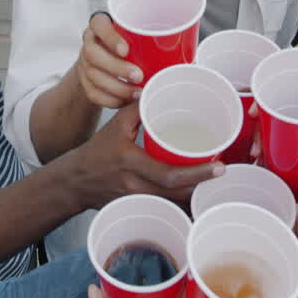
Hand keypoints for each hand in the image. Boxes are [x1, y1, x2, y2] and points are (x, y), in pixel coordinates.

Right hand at [62, 103, 222, 211]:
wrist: (75, 182)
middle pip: (176, 193)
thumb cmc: (97, 151)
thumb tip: (156, 88)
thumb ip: (137, 107)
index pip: (169, 175)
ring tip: (213, 186)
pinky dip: (181, 205)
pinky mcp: (137, 208)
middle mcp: (134, 185)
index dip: (196, 174)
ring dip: (194, 198)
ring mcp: (136, 201)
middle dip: (202, 186)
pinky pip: (165, 209)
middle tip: (222, 174)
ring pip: (172, 204)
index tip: (218, 167)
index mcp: (130, 162)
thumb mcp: (115, 125)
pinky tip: (194, 199)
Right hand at [74, 12, 143, 108]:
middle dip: (116, 67)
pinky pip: (92, 93)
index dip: (110, 37)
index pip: (99, 24)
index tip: (126, 50)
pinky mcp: (84, 81)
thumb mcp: (137, 36)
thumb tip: (188, 53)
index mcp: (100, 25)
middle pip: (93, 53)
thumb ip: (152, 39)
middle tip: (138, 76)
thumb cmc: (129, 46)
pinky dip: (109, 100)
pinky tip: (125, 101)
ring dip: (116, 87)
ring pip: (93, 75)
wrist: (103, 62)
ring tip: (136, 93)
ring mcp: (84, 62)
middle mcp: (89, 42)